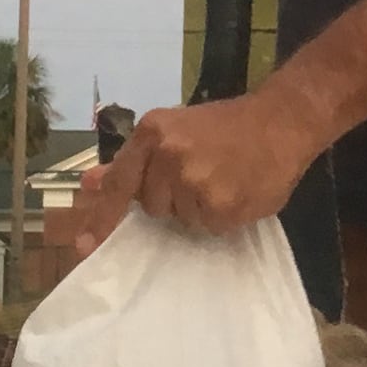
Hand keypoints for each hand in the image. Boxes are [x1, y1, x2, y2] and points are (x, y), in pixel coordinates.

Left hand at [93, 91, 324, 235]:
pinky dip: (223, 215)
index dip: (102, 217)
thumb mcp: (173, 131)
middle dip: (173, 198)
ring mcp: (195, 182)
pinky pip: (210, 226)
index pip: (120, 183)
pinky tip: (238, 191)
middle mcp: (169, 156)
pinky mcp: (221, 206)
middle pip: (153, 205)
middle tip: (202, 174)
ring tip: (224, 179)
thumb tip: (90, 184)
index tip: (84, 246)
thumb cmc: (226, 125)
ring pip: (183, 218)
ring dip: (200, 207)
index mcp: (153, 133)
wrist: (282, 120)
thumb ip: (131, 161)